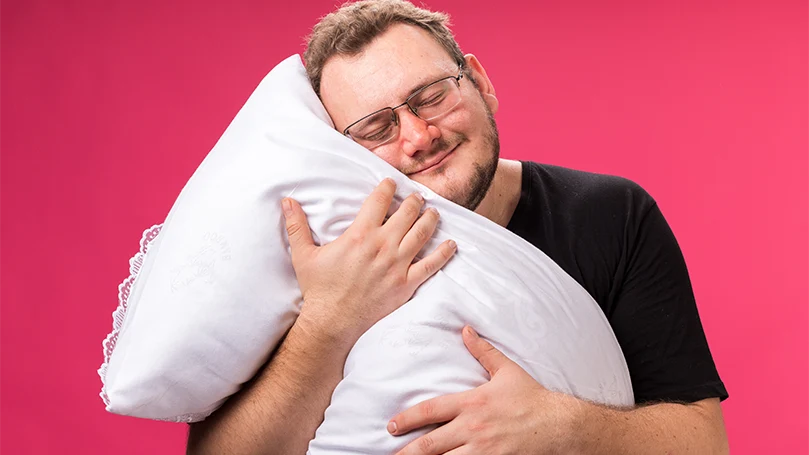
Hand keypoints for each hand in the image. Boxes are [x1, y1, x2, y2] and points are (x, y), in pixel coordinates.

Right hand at [282, 178, 456, 344]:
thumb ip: (296, 225)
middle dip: (414, 200)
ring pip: (422, 233)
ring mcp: (398, 265)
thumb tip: (286, 201)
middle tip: (417, 197)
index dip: (388, 187)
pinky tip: (452, 244)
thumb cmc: (318, 288)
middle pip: (407, 212)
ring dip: (431, 219)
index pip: (380, 200)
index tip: (392, 182)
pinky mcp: (406, 284)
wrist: (332, 322)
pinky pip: (432, 265)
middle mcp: (383, 246)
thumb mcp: (303, 254)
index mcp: (360, 234)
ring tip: (434, 212)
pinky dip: (444, 253)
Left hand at [389, 326, 583, 454]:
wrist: (559, 425)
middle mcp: (473, 428)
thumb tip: (466, 329)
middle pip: (430, 443)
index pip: (431, 410)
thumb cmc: (532, 397)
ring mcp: (483, 450)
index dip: (408, 419)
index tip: (392, 425)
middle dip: (406, 451)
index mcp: (472, 403)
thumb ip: (482, 351)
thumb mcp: (506, 370)